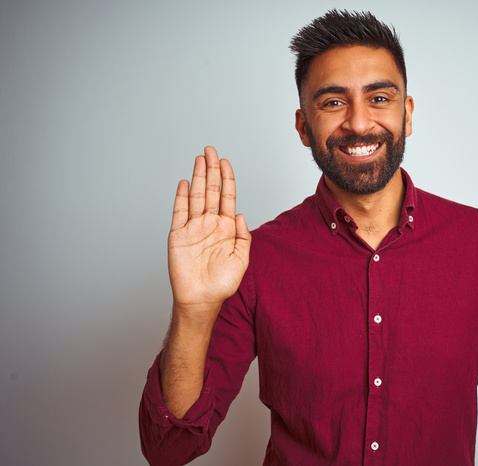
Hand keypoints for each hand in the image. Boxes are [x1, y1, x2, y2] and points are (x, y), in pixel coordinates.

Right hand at [167, 146, 250, 320]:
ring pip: (197, 196)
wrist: (201, 299)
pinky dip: (182, 197)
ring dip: (198, 177)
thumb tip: (241, 214)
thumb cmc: (222, 283)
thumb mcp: (242, 259)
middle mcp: (210, 224)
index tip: (225, 162)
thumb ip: (243, 236)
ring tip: (200, 158)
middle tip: (211, 150)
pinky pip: (180, 212)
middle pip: (212, 190)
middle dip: (212, 169)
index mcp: (226, 228)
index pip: (227, 197)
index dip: (227, 178)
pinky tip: (185, 183)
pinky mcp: (178, 235)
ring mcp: (194, 228)